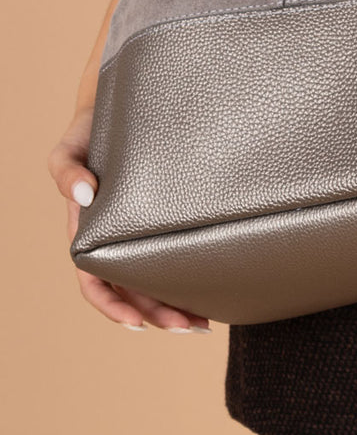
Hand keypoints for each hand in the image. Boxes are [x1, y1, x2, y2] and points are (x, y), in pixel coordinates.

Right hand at [48, 102, 212, 333]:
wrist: (120, 107)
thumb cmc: (89, 131)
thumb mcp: (68, 149)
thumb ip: (67, 172)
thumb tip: (84, 194)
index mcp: (88, 233)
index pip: (96, 283)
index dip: (114, 307)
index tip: (137, 325)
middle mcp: (114, 239)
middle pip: (134, 291)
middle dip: (159, 314)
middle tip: (191, 326)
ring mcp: (138, 231)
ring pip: (156, 279)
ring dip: (177, 304)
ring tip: (205, 321)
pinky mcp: (163, 218)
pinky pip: (173, 253)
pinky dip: (189, 274)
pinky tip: (212, 285)